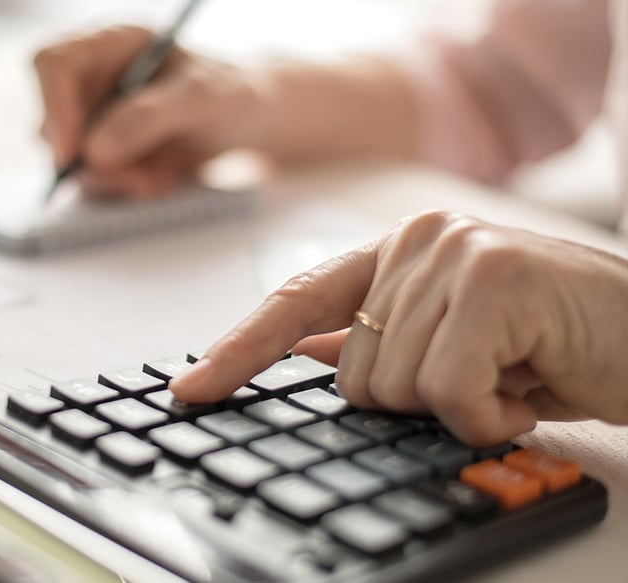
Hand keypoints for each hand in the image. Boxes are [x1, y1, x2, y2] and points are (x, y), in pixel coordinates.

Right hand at [33, 25, 271, 198]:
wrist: (249, 123)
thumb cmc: (232, 93)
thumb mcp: (204, 97)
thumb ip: (151, 116)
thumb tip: (95, 151)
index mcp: (111, 43)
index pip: (53, 65)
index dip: (53, 108)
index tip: (71, 155)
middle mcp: (93, 79)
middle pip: (53, 124)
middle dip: (95, 162)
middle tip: (141, 179)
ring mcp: (94, 119)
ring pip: (72, 163)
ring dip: (116, 181)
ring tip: (163, 177)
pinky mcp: (102, 154)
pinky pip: (93, 184)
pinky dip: (126, 190)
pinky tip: (161, 179)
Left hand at [169, 211, 627, 445]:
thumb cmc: (552, 343)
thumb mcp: (452, 343)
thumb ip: (378, 341)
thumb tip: (305, 354)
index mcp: (397, 253)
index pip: (295, 302)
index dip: (239, 350)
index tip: (191, 389)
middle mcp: (417, 240)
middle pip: (351, 371)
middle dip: (413, 402)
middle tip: (481, 380)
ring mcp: (454, 252)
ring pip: (395, 385)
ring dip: (458, 409)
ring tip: (511, 377)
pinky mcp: (493, 279)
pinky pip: (446, 390)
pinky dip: (488, 416)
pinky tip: (527, 387)